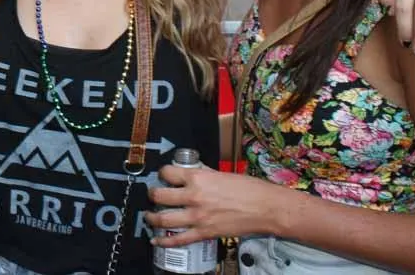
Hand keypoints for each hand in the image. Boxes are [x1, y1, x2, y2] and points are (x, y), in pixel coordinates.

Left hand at [145, 164, 284, 246]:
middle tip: (153, 195)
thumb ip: (203, 174)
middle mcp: (194, 196)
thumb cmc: (249, 189)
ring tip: (149, 216)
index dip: (162, 173)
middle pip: (159, 195)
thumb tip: (192, 172)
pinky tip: (156, 240)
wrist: (266, 208)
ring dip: (151, 218)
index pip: (167, 172)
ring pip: (163, 219)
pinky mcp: (204, 233)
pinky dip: (164, 241)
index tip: (163, 176)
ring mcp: (198, 216)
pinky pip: (179, 239)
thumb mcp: (221, 173)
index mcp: (197, 178)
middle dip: (152, 195)